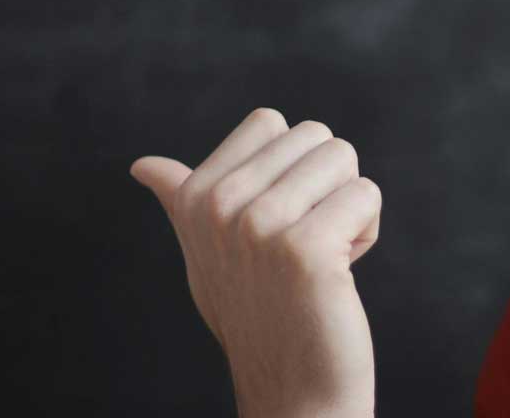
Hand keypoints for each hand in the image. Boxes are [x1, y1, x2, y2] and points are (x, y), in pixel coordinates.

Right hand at [130, 108, 381, 417]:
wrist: (289, 388)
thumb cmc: (255, 314)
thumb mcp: (204, 251)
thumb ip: (180, 200)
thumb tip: (143, 165)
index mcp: (194, 196)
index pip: (269, 122)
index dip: (291, 168)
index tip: (278, 220)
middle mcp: (219, 205)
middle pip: (314, 135)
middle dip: (326, 185)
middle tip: (305, 244)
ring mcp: (259, 225)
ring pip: (343, 157)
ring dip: (348, 206)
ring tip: (323, 256)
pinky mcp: (305, 249)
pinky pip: (366, 195)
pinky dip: (366, 232)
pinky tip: (340, 273)